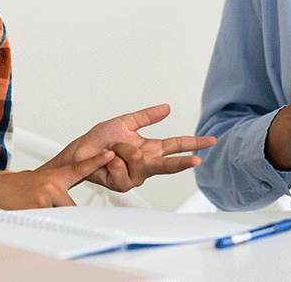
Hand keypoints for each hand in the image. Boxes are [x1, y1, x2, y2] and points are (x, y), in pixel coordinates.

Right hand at [0, 150, 116, 208]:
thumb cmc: (7, 191)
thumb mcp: (31, 183)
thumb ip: (50, 188)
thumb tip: (59, 199)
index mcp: (51, 176)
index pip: (79, 168)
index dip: (96, 161)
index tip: (110, 153)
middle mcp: (52, 182)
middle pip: (71, 205)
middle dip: (60, 212)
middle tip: (40, 208)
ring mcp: (47, 192)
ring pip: (62, 213)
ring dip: (49, 217)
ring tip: (30, 209)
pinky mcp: (41, 203)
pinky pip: (51, 219)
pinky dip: (40, 221)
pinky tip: (26, 212)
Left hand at [44, 104, 216, 191]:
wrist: (80, 152)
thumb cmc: (99, 140)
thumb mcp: (126, 122)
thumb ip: (147, 116)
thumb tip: (167, 108)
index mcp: (150, 148)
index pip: (176, 145)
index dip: (194, 143)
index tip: (211, 141)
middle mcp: (146, 163)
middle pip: (170, 164)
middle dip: (183, 162)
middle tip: (196, 160)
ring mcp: (135, 175)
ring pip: (140, 161)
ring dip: (123, 150)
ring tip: (114, 148)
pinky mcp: (123, 183)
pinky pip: (122, 167)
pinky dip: (112, 159)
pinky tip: (107, 158)